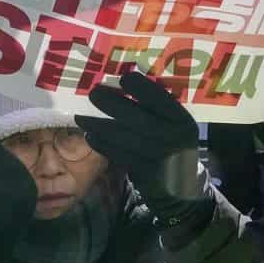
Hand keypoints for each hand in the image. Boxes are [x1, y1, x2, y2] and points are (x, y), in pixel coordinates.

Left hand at [77, 72, 207, 227]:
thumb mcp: (174, 124)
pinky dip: (103, 145)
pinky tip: (90, 136)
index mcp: (182, 120)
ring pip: (126, 139)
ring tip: (81, 117)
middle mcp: (174, 138)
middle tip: (93, 94)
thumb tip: (122, 82)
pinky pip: (120, 156)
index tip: (123, 78)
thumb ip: (156, 107)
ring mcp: (160, 158)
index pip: (162, 100)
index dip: (142, 89)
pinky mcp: (147, 173)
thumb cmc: (171, 143)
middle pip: (139, 119)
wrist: (182, 184)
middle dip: (113, 105)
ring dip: (100, 126)